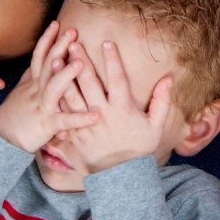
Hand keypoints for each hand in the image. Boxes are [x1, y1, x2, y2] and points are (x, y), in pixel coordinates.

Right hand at [0, 23, 97, 151]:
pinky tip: (96, 115)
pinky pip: (65, 121)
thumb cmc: (15, 114)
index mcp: (33, 82)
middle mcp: (37, 90)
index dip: (47, 39)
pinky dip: (80, 118)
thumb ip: (32, 74)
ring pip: (54, 88)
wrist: (1, 140)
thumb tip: (39, 58)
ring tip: (80, 63)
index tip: (57, 23)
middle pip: (48, 65)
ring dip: (66, 75)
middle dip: (59, 47)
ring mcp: (42, 106)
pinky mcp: (47, 124)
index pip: (40, 56)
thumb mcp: (21, 91)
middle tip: (72, 31)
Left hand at [61, 41, 174, 174]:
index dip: (113, 60)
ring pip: (72, 96)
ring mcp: (86, 125)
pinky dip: (57, 97)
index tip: (107, 42)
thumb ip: (162, 102)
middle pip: (89, 84)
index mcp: (122, 110)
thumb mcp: (156, 127)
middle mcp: (102, 115)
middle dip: (82, 61)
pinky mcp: (75, 134)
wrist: (120, 176)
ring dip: (64, 77)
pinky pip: (63, 113)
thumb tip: (168, 79)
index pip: (118, 80)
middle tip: (74, 43)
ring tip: (56, 59)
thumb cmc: (139, 149)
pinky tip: (50, 85)